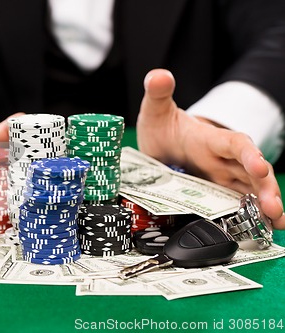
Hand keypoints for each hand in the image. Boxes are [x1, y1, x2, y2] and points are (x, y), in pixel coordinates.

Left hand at [136, 69, 284, 228]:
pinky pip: (237, 202)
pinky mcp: (215, 190)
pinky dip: (252, 214)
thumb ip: (158, 93)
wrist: (158, 143)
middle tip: (273, 208)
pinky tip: (266, 229)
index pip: (235, 144)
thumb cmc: (162, 125)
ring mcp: (220, 176)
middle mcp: (221, 159)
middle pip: (250, 171)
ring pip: (249, 189)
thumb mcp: (155, 110)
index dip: (248, 154)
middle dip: (264, 188)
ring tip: (277, 224)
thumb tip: (159, 76)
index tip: (259, 167)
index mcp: (209, 139)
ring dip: (263, 205)